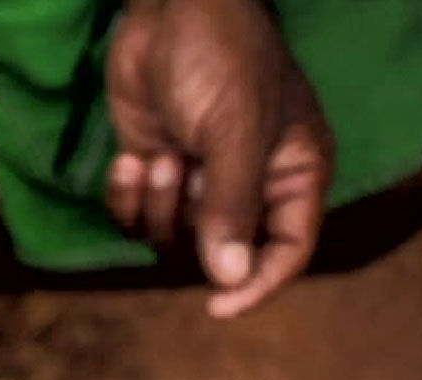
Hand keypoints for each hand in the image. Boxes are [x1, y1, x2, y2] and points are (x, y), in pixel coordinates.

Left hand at [107, 0, 333, 316]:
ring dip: (159, 203)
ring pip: (174, 236)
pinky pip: (138, 215)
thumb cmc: (219, 59)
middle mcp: (249, 183)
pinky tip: (131, 158)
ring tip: (161, 154)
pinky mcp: (156, 167)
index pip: (288, 250)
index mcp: (293, 173)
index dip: (257, 284)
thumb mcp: (233, 133)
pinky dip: (128, 195)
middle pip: (221, 250)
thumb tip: (229, 278)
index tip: (218, 307)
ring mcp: (199, 177)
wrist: (164, 9)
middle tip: (181, 172)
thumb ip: (232, 207)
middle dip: (192, 221)